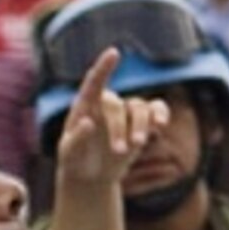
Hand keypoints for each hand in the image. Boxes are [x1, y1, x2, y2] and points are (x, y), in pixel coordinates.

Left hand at [55, 47, 171, 192]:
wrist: (90, 177)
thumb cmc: (74, 162)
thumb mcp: (68, 154)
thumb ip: (76, 139)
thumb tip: (87, 122)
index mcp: (85, 106)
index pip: (94, 83)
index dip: (104, 67)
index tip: (114, 53)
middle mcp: (107, 104)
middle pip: (119, 106)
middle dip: (119, 128)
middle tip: (118, 151)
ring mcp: (125, 112)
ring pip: (140, 107)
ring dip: (141, 125)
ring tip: (137, 144)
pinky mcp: (141, 123)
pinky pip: (156, 109)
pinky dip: (161, 113)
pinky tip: (160, 124)